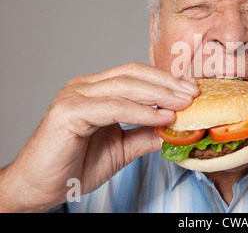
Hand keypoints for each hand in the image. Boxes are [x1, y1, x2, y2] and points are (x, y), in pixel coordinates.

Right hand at [0, 63, 198, 211]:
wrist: (40, 188)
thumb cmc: (74, 166)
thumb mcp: (120, 149)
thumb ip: (144, 135)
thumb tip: (173, 130)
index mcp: (95, 90)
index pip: (136, 75)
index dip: (165, 80)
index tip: (191, 90)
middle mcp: (84, 87)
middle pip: (134, 74)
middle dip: (168, 83)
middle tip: (193, 93)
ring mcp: (75, 96)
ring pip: (125, 86)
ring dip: (159, 94)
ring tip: (184, 103)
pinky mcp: (69, 111)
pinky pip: (114, 107)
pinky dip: (141, 111)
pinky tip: (162, 117)